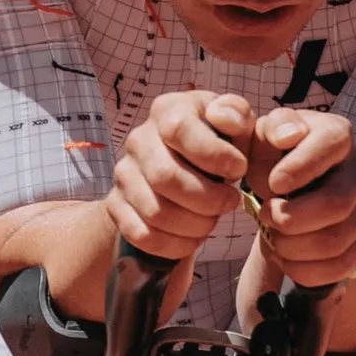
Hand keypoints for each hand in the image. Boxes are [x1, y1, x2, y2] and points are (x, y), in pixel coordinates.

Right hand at [107, 91, 254, 262]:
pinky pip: (142, 235)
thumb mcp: (231, 121)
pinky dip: (175, 244)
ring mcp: (123, 174)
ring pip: (156, 212)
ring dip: (195, 224)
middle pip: (166, 177)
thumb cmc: (214, 142)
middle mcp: (138, 140)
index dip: (213, 154)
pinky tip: (195, 237)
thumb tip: (225, 118)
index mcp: (166, 111)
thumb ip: (235, 113)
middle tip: (230, 202)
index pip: (179, 130)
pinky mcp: (117, 205)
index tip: (239, 169)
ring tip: (213, 219)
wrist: (179, 166)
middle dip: (208, 198)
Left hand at [243, 107, 355, 290]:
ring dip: (291, 247)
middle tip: (266, 216)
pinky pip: (338, 267)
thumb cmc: (274, 158)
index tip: (272, 185)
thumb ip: (274, 127)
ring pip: (334, 242)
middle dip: (291, 219)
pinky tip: (285, 256)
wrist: (286, 192)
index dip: (298, 170)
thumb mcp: (265, 136)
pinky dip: (302, 269)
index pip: (330, 147)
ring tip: (273, 237)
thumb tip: (289, 135)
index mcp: (338, 135)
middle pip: (336, 205)